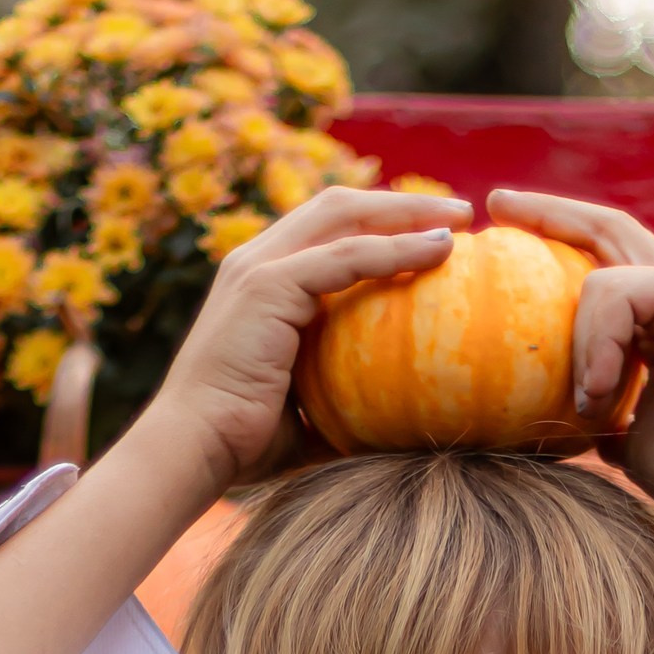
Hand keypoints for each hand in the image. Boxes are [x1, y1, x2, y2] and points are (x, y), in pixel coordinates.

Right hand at [143, 186, 472, 495]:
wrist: (193, 450)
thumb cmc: (244, 446)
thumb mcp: (307, 410)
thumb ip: (347, 399)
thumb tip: (404, 422)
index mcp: (263, 282)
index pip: (328, 231)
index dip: (381, 223)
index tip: (435, 235)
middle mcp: (257, 260)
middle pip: (340, 207)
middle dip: (402, 202)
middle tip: (459, 213)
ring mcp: (259, 266)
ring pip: (346, 217)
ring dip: (407, 212)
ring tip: (461, 220)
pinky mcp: (268, 285)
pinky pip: (348, 257)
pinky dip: (396, 249)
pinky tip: (439, 252)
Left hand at [487, 189, 653, 515]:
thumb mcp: (625, 437)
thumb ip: (600, 413)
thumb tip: (569, 420)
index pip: (607, 263)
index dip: (560, 242)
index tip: (507, 232)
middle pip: (606, 230)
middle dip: (549, 213)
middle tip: (498, 204)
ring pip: (600, 278)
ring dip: (578, 342)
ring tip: (588, 403)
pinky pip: (618, 295)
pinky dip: (598, 343)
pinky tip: (600, 391)